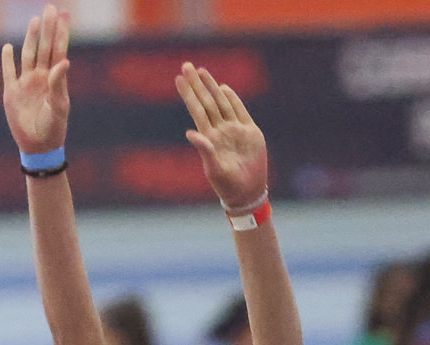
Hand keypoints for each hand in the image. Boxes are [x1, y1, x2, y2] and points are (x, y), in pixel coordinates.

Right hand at [0, 8, 70, 154]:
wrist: (38, 147)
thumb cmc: (54, 129)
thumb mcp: (59, 107)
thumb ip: (59, 84)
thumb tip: (63, 61)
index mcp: (55, 80)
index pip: (58, 50)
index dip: (61, 33)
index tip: (64, 15)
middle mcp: (40, 78)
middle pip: (44, 47)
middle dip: (48, 28)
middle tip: (50, 8)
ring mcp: (26, 84)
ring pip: (28, 55)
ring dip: (31, 38)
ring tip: (35, 21)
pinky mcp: (11, 93)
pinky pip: (8, 72)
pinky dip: (7, 60)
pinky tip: (7, 47)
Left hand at [177, 62, 267, 211]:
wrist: (248, 193)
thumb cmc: (228, 185)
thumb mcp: (215, 170)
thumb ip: (205, 150)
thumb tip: (190, 132)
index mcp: (209, 138)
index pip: (197, 110)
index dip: (189, 94)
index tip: (178, 79)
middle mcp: (220, 130)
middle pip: (207, 102)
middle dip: (197, 84)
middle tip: (186, 65)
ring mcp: (235, 129)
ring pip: (221, 102)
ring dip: (211, 86)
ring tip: (201, 71)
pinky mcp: (250, 132)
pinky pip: (239, 111)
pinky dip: (231, 99)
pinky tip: (222, 88)